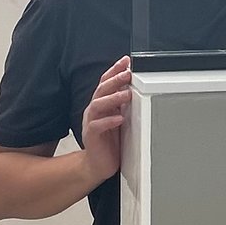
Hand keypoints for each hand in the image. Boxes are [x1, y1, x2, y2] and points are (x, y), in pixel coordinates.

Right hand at [78, 58, 130, 185]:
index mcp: (101, 104)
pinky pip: (97, 126)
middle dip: (115, 79)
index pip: (106, 82)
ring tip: (127, 94)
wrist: (96, 164)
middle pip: (102, 90)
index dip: (115, 70)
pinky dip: (109, 121)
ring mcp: (91, 122)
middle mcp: (94, 110)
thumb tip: (134, 88)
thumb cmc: (109, 141)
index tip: (126, 61)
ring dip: (113, 98)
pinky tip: (119, 118)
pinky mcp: (91, 136)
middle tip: (128, 73)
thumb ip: (122, 104)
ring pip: (98, 105)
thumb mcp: (118, 118)